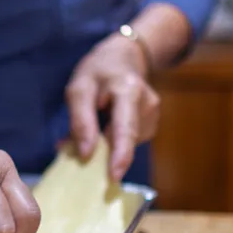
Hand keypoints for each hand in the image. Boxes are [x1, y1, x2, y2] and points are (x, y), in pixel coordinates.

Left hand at [66, 33, 160, 180]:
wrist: (126, 56)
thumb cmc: (98, 71)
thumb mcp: (79, 88)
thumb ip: (80, 121)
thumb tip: (86, 154)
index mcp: (129, 90)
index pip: (125, 128)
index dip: (120, 154)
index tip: (114, 176)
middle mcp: (148, 103)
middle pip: (125, 140)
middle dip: (106, 153)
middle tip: (84, 153)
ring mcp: (153, 114)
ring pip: (126, 143)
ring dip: (107, 143)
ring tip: (98, 122)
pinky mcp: (152, 124)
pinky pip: (129, 141)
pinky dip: (115, 140)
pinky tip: (109, 124)